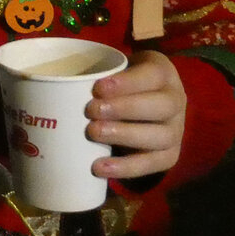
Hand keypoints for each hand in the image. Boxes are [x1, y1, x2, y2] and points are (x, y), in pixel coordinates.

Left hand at [86, 50, 185, 179]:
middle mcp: (176, 101)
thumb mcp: (115, 68)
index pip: (152, 75)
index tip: (98, 87)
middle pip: (161, 106)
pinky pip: (153, 164)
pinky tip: (100, 167)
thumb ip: (98, 71)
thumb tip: (58, 81)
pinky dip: (126, 167)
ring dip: (125, 135)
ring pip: (161, 136)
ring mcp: (176, 130)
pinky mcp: (170, 154)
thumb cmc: (121, 82)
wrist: (144, 102)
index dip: (127, 82)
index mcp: (162, 73)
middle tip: (91, 110)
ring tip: (94, 133)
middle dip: (125, 108)